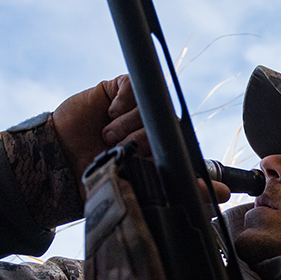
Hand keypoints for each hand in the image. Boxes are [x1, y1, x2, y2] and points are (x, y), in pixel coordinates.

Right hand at [52, 75, 228, 204]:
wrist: (56, 163)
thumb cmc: (96, 179)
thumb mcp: (141, 189)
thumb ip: (183, 190)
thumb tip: (224, 195)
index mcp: (161, 151)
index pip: (186, 143)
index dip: (184, 148)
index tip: (174, 155)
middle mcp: (152, 127)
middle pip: (172, 120)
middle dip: (150, 137)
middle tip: (129, 149)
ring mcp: (136, 107)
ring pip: (154, 102)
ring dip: (133, 121)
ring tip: (111, 136)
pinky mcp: (117, 90)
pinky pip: (134, 84)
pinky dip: (124, 100)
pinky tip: (110, 113)